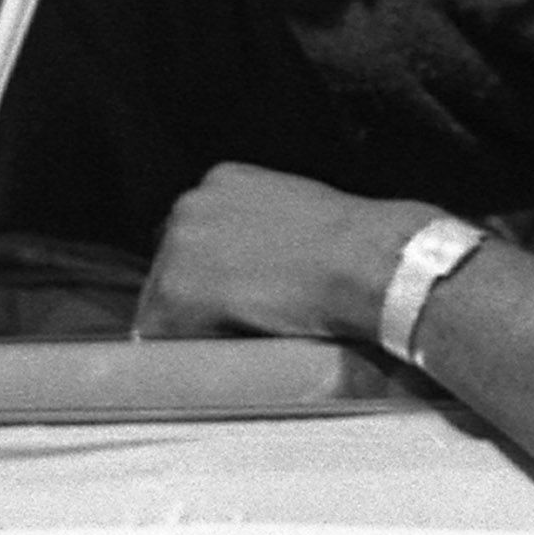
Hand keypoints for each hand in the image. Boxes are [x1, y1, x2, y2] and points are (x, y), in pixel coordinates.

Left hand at [132, 163, 427, 344]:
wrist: (371, 264)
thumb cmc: (359, 247)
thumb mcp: (305, 217)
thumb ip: (269, 231)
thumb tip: (267, 265)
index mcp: (223, 181)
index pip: (195, 240)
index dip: (215, 278)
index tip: (238, 299)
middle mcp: (191, 204)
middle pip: (171, 269)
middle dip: (198, 302)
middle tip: (242, 327)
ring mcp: (179, 245)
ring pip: (164, 303)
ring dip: (195, 326)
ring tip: (245, 340)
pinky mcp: (177, 290)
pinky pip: (162, 335)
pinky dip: (190, 351)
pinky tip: (230, 354)